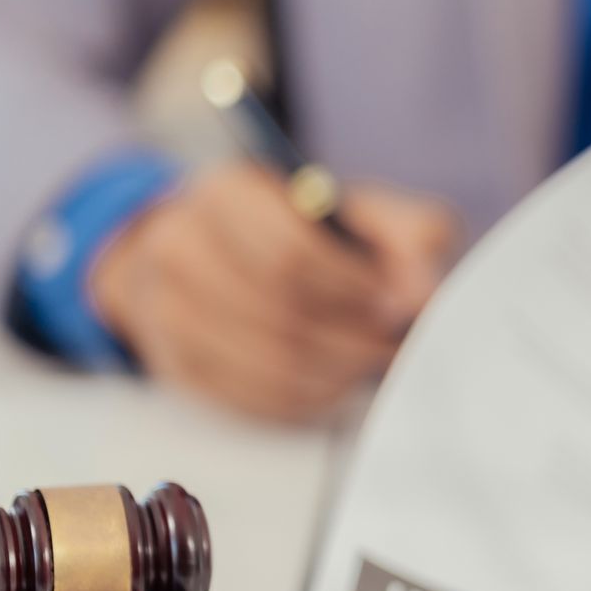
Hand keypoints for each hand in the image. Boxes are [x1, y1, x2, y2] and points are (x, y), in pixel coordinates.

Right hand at [91, 162, 459, 421]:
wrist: (218, 254)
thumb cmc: (303, 233)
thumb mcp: (360, 212)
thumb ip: (409, 235)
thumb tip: (423, 294)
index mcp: (228, 193)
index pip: (288, 253)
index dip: (351, 289)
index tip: (394, 306)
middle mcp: (181, 244)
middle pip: (277, 311)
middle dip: (350, 337)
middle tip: (390, 344)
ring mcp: (167, 308)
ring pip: (266, 361)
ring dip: (334, 371)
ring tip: (368, 362)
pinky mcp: (177, 364)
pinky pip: (250, 398)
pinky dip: (306, 397)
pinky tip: (333, 382)